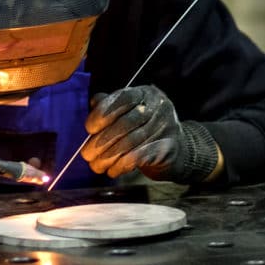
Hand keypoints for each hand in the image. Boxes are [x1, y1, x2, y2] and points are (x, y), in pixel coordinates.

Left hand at [80, 85, 220, 183]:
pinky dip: (121, 165)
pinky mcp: (168, 148)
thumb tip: (94, 103)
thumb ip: (110, 105)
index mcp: (145, 93)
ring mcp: (166, 127)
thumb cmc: (145, 129)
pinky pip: (139, 157)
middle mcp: (158, 106)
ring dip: (108, 157)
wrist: (177, 150)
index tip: (88, 128)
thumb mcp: (128, 112)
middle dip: (100, 141)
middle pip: (124, 124)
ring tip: (96, 166)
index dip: (103, 113)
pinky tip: (112, 170)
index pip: (122, 98)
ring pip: (129, 143)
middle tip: (86, 154)